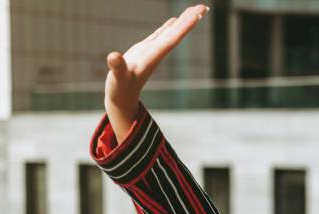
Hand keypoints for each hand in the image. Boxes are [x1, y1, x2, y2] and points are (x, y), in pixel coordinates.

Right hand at [104, 4, 208, 142]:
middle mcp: (156, 52)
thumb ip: (117, 68)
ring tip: (194, 9)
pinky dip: (168, 27)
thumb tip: (114, 57)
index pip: (173, 38)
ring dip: (183, 21)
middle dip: (190, 20)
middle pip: (177, 33)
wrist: (121, 100)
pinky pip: (160, 35)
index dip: (185, 26)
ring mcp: (151, 50)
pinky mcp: (144, 50)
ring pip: (171, 32)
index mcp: (153, 56)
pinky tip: (175, 20)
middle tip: (204, 6)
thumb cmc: (120, 90)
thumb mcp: (118, 78)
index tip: (198, 14)